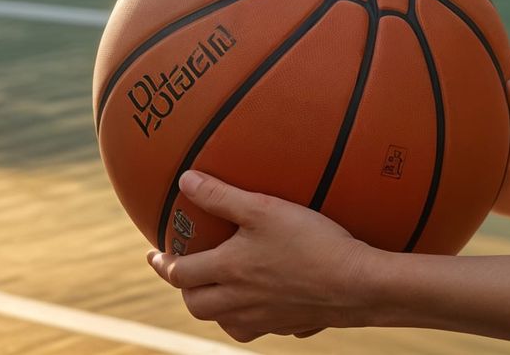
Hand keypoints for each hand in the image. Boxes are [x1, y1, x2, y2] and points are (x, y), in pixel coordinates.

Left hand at [147, 170, 375, 342]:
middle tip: (185, 272)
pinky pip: (255, 329)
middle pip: (196, 304)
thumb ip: (222, 195)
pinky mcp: (287, 326)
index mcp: (228, 271)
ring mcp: (263, 319)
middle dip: (184, 289)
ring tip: (218, 289)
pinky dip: (246, 318)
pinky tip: (260, 303)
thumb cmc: (310, 242)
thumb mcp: (264, 208)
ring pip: (223, 322)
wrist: (355, 284)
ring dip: (213, 307)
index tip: (153, 255)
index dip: (161, 264)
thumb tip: (185, 180)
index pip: (180, 273)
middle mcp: (239, 301)